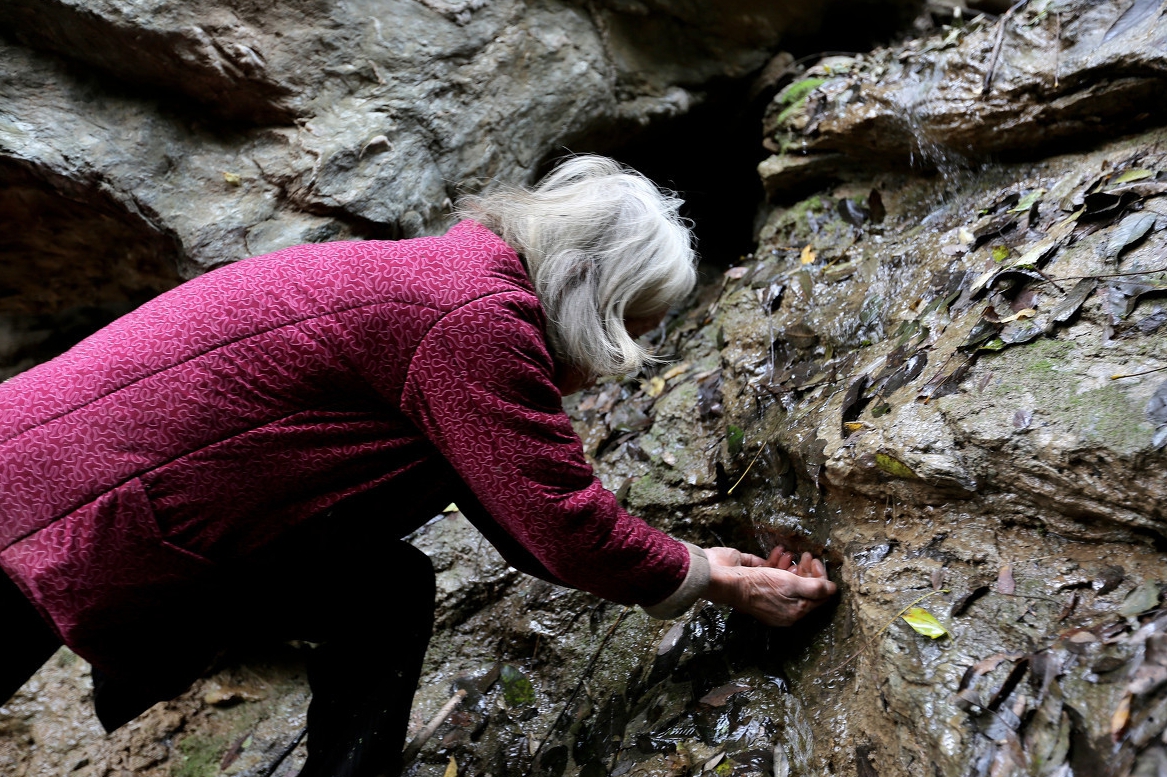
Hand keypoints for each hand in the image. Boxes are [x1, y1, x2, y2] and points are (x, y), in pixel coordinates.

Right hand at [703, 545, 836, 626]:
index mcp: (793, 613)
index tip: (815, 561)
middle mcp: (782, 606)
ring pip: (788, 579)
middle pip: (803, 588)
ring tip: (791, 553)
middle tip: (806, 555)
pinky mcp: (758, 582)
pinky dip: (777, 561)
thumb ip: (815, 588)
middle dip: (807, 570)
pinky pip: (773, 573)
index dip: (821, 578)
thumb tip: (833, 589)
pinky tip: (778, 551)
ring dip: (792, 564)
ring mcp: (769, 594)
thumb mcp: (792, 586)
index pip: (817, 598)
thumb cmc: (759, 585)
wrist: (725, 581)